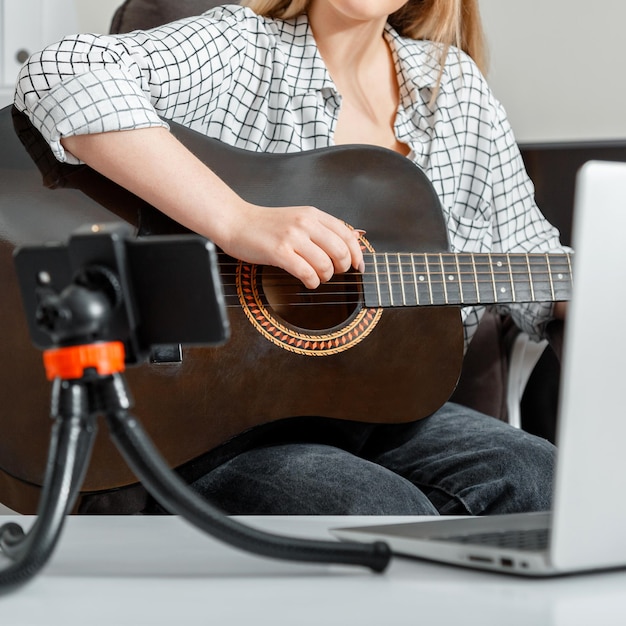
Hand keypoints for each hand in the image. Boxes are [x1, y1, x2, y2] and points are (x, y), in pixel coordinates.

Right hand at [221, 202, 364, 288]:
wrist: (236, 222)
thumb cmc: (266, 225)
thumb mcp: (299, 218)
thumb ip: (324, 228)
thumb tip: (356, 237)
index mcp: (313, 214)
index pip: (347, 235)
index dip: (357, 254)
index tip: (358, 267)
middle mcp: (305, 223)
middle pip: (340, 252)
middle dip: (341, 268)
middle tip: (333, 273)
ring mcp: (292, 238)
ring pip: (325, 265)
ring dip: (325, 277)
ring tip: (316, 276)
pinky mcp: (279, 252)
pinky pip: (307, 273)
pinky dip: (312, 282)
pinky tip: (308, 281)